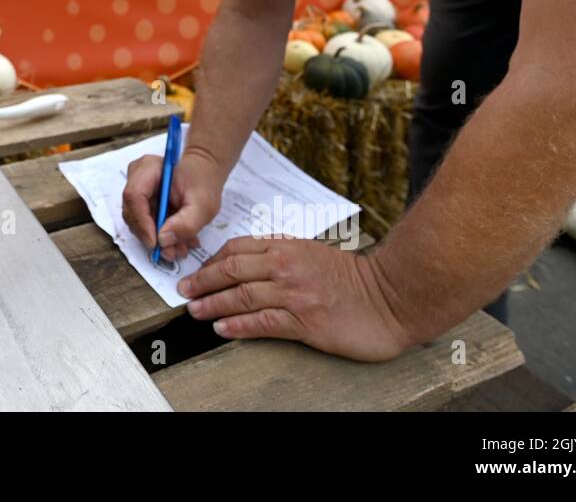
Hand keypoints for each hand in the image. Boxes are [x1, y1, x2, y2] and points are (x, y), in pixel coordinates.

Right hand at [121, 146, 222, 260]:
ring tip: (179, 248)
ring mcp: (137, 190)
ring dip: (157, 239)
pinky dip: (160, 236)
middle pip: (133, 212)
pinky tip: (178, 242)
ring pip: (138, 222)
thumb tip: (163, 240)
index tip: (157, 244)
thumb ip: (186, 223)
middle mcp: (136, 178)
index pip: (135, 196)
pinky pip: (144, 223)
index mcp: (148, 168)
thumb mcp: (203, 205)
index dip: (142, 223)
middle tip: (172, 252)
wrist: (205, 172)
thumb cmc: (204, 182)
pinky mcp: (141, 202)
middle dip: (151, 236)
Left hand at [178, 236, 413, 361]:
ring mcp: (295, 293)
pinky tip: (222, 328)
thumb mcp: (313, 254)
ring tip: (194, 311)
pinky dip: (237, 325)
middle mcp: (287, 266)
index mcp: (287, 247)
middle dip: (202, 281)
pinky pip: (262, 322)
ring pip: (241, 295)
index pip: (237, 248)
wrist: (391, 298)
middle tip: (184, 291)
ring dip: (212, 304)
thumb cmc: (354, 279)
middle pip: (232, 270)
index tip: (195, 271)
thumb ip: (282, 255)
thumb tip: (248, 261)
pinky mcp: (305, 321)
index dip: (211, 261)